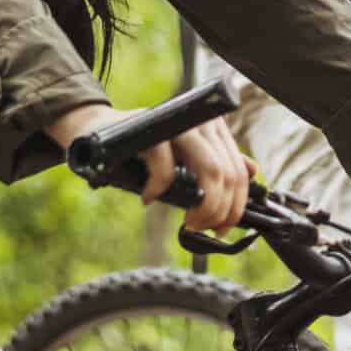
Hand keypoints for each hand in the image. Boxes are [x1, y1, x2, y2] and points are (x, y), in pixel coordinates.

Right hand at [47, 104, 251, 234]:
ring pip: (210, 169)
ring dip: (201, 206)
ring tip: (187, 221)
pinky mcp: (150, 129)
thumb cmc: (141, 150)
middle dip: (218, 211)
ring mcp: (177, 124)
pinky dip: (158, 190)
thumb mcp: (183, 159)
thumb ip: (217, 162)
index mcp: (212, 128)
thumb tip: (252, 172)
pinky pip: (166, 169)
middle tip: (201, 228)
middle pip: (227, 173)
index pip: (238, 170)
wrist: (98, 131)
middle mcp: (200, 122)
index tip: (224, 228)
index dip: (236, 204)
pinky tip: (148, 197)